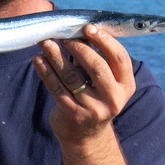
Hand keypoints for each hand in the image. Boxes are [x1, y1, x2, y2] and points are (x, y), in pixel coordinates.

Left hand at [34, 24, 135, 143]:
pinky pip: (56, 88)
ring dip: (56, 56)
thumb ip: (95, 58)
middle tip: (63, 36)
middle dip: (78, 47)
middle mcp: (113, 98)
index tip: (88, 27)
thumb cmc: (94, 97)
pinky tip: (38, 59)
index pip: (119, 58)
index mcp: (125, 85)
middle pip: (97, 66)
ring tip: (45, 43)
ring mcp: (93, 108)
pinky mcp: (72, 114)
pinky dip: (45, 71)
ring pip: (72, 76)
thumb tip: (78, 30)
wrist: (86, 136)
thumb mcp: (102, 82)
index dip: (104, 40)